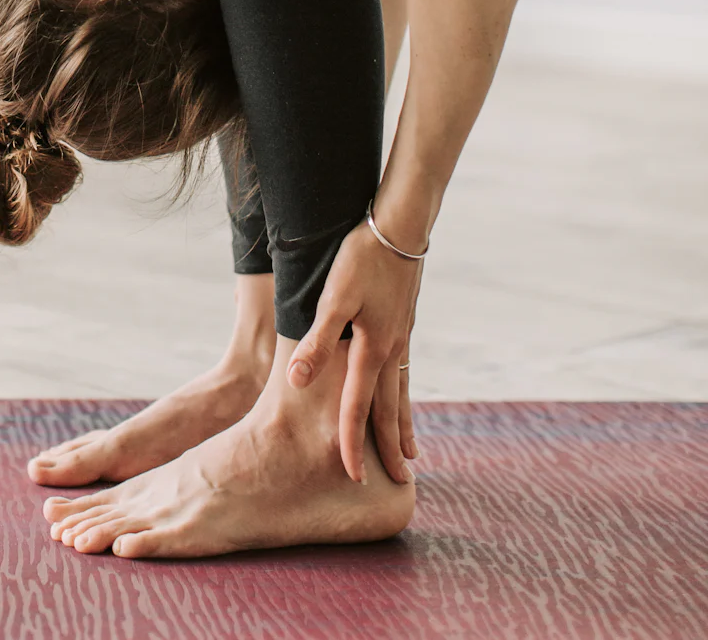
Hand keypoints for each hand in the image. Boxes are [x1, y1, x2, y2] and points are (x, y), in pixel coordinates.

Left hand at [286, 221, 422, 484]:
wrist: (399, 227)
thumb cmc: (361, 259)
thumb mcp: (333, 298)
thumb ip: (317, 342)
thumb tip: (297, 381)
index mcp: (373, 350)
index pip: (357, 409)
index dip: (352, 443)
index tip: (353, 475)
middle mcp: (392, 351)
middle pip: (389, 411)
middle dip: (390, 448)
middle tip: (398, 482)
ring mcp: (402, 340)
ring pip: (402, 395)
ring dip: (404, 428)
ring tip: (411, 455)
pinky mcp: (403, 327)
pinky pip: (404, 376)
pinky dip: (405, 399)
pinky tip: (403, 402)